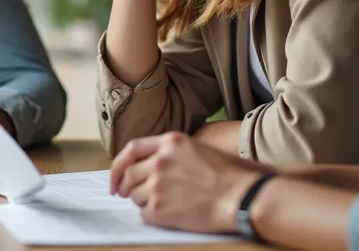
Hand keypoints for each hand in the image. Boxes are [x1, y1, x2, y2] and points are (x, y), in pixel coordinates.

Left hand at [110, 132, 262, 232]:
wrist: (242, 197)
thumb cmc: (229, 175)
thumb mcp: (197, 149)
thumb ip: (170, 152)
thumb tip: (148, 164)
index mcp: (170, 142)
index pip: (131, 149)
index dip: (118, 166)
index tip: (115, 178)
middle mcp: (160, 161)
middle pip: (129, 175)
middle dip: (127, 187)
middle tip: (129, 194)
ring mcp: (158, 185)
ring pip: (134, 196)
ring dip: (143, 201)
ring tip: (166, 203)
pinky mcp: (160, 208)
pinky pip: (143, 214)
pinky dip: (152, 216)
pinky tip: (170, 214)